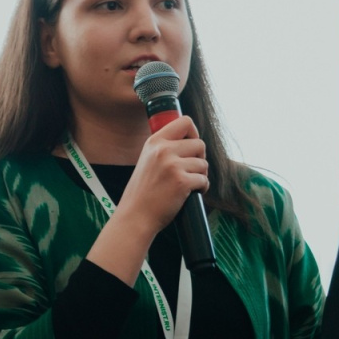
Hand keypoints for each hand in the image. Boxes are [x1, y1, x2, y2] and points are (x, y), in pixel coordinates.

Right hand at [116, 115, 208, 236]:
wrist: (134, 217)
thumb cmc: (143, 192)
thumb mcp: (148, 160)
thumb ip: (164, 148)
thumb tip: (190, 140)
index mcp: (154, 142)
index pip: (185, 121)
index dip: (194, 133)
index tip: (191, 147)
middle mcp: (163, 150)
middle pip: (200, 144)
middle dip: (199, 158)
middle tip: (190, 171)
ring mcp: (172, 166)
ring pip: (203, 164)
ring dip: (200, 175)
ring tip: (188, 184)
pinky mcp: (182, 182)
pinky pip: (204, 180)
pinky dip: (202, 187)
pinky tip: (192, 193)